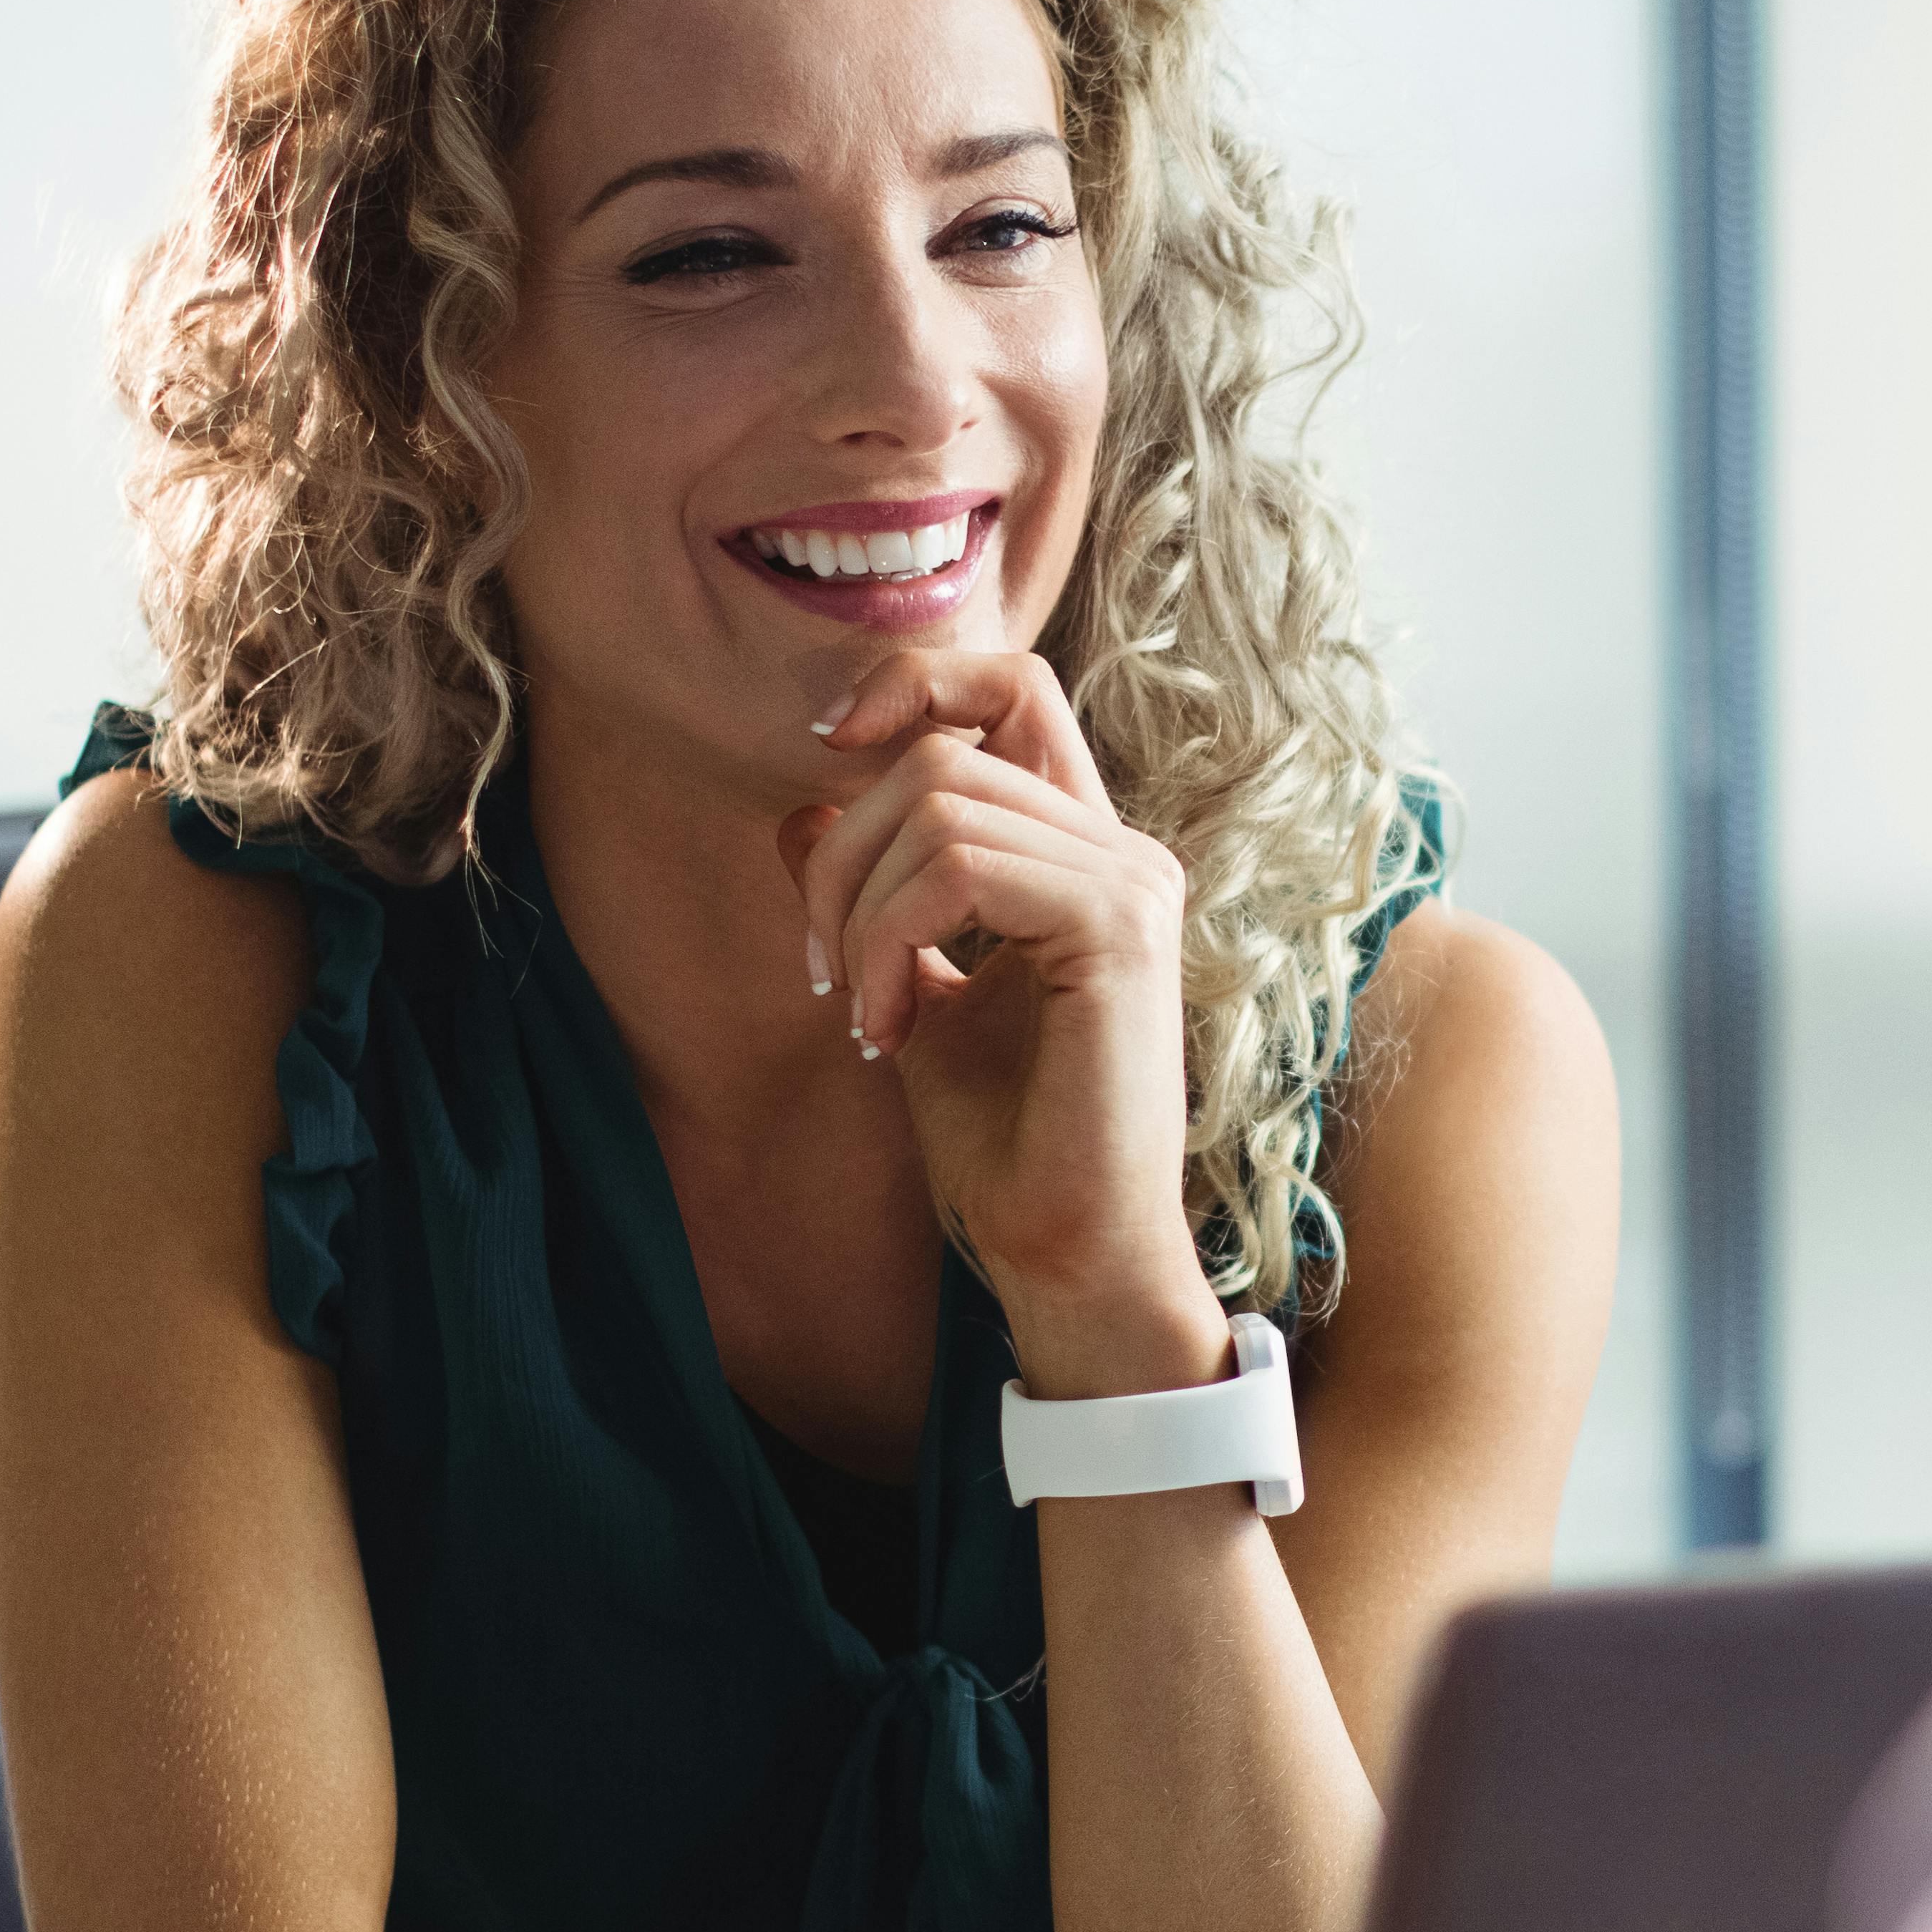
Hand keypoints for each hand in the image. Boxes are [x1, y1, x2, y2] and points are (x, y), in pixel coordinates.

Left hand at [780, 650, 1221, 1388]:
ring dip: (857, 914)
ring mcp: (1131, 884)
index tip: (830, 746)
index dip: (920, 681)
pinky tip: (888, 1032)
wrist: (1065, 1249)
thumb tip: (800, 810)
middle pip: (943, 754)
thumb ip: (875, 896)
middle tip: (821, 974)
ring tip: (860, 1016)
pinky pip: (959, 868)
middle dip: (842, 856)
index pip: (1016, 688)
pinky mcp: (1119, 928)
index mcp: (1085, 855)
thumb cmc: (1004, 1141)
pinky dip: (889, 942)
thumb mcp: (910, 989)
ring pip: (941, 806)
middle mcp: (1123, 853)